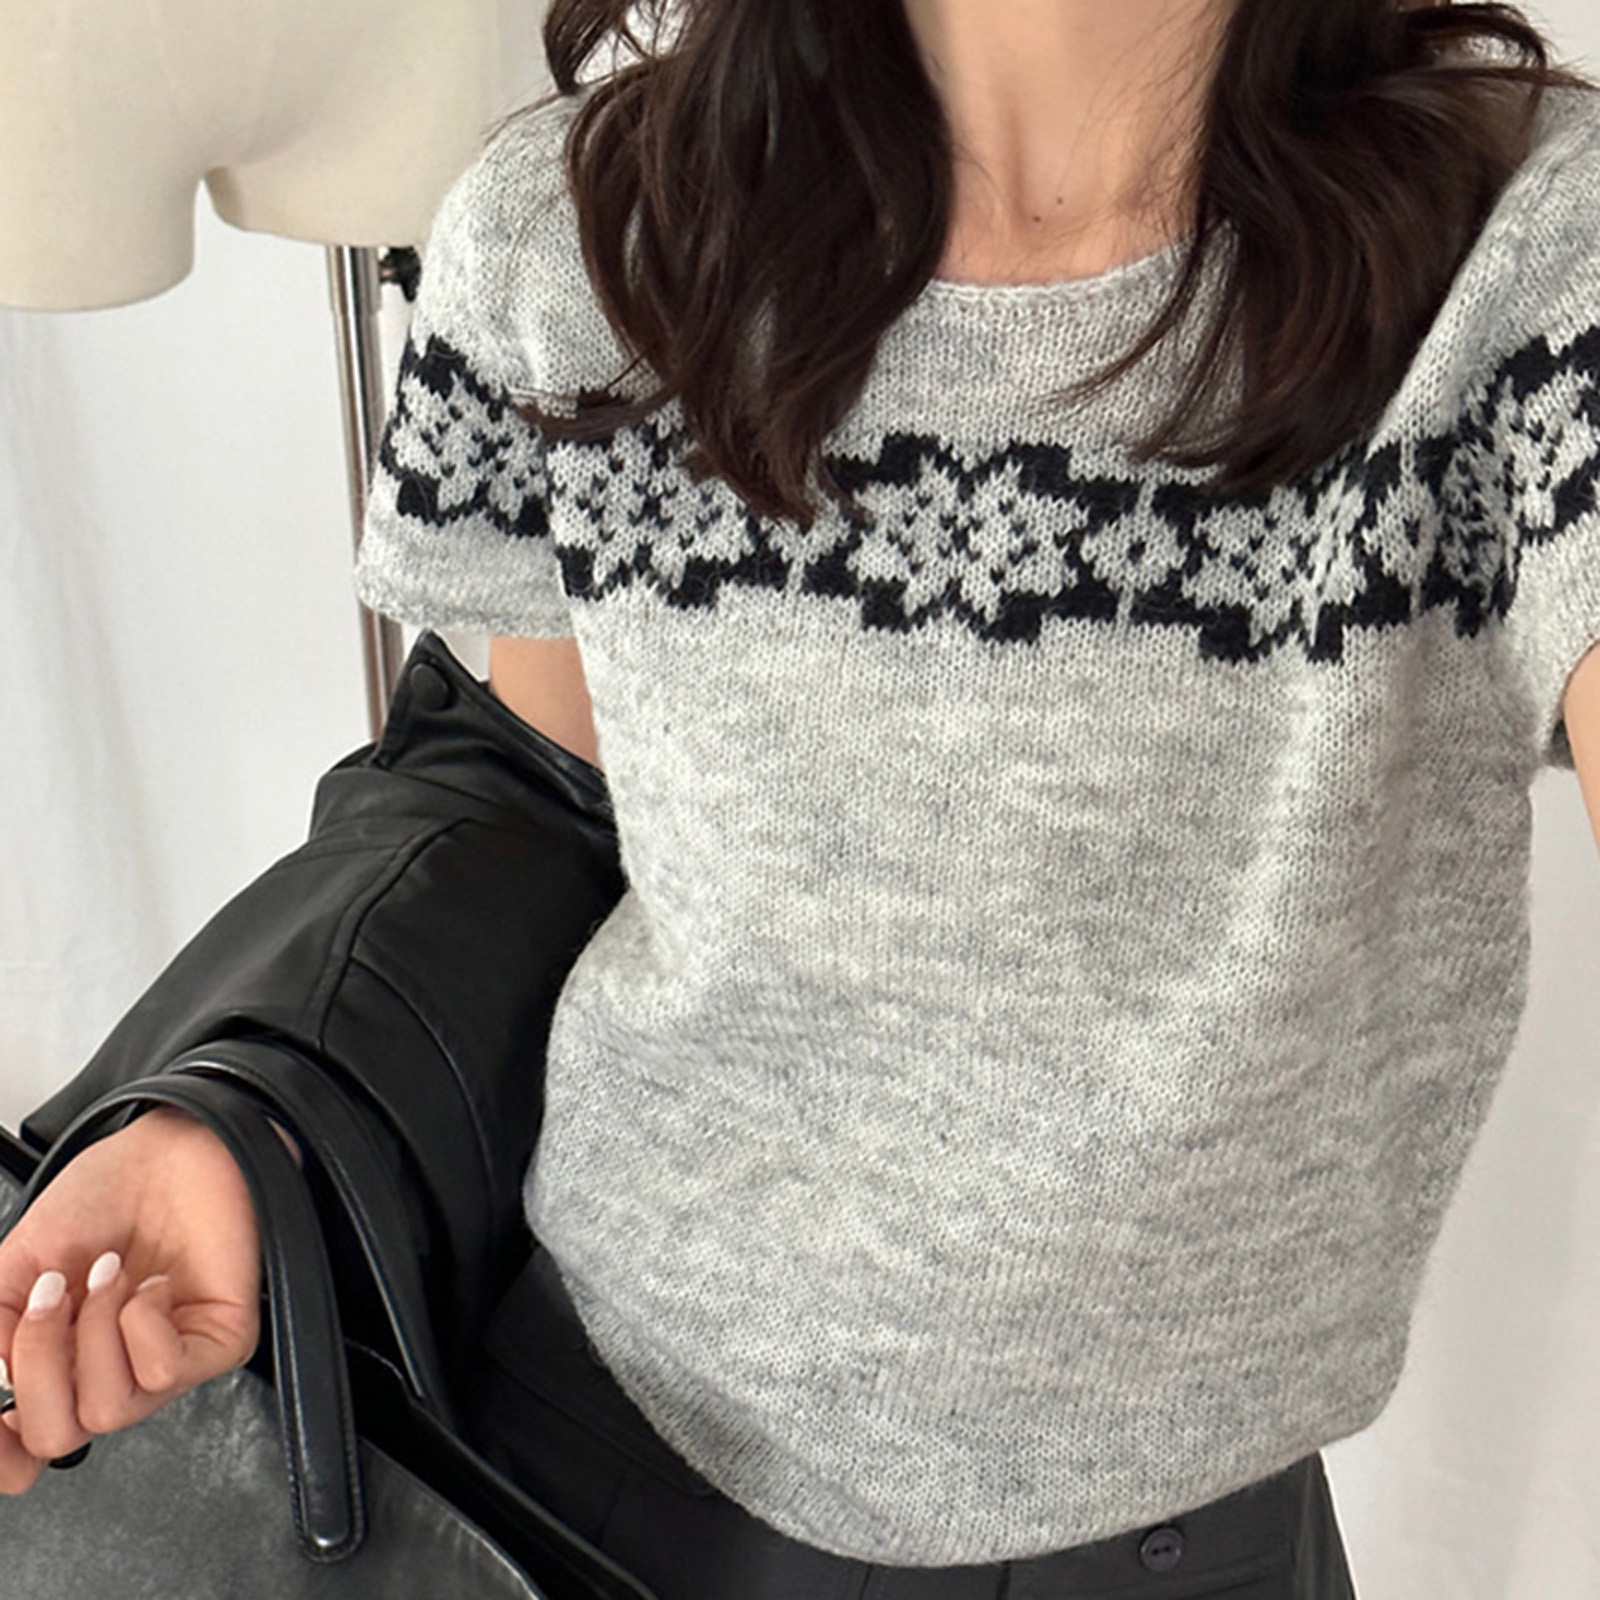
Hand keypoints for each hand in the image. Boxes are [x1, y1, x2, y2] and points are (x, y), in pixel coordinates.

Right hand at [0, 1107, 262, 1493]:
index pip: (29, 1447)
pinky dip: (143, 1323)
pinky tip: (153, 1285)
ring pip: (109, 1409)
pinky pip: (165, 1372)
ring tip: (108, 1275)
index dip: (4, 1453)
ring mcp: (166, 1363)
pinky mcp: (219, 1344)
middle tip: (52, 1299)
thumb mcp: (17, 1264)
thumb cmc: (104, 1196)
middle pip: (58, 1436)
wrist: (168, 1148)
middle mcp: (111, 1371)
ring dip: (95, 1331)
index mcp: (61, 1362)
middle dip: (40, 1366)